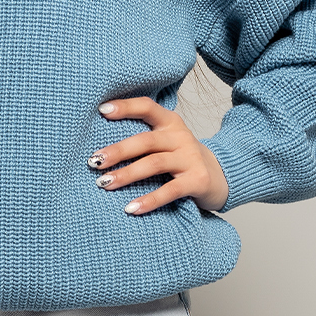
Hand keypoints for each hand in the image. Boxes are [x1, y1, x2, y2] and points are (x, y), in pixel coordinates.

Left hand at [89, 96, 228, 214]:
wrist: (222, 176)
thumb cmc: (182, 158)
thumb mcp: (167, 141)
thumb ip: (143, 138)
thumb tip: (100, 149)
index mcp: (170, 123)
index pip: (147, 107)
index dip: (125, 107)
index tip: (102, 111)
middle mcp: (181, 137)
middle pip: (145, 141)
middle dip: (117, 151)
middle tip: (94, 162)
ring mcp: (191, 158)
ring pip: (154, 164)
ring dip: (127, 174)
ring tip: (104, 183)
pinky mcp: (197, 180)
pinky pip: (170, 190)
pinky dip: (149, 200)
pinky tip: (131, 208)